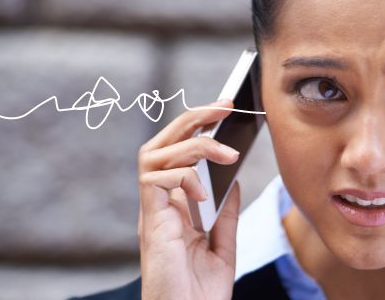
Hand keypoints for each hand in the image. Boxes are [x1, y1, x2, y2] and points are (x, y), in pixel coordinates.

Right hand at [136, 98, 241, 299]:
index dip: (198, 128)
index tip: (227, 111)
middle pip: (162, 144)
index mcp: (175, 208)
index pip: (178, 154)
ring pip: (155, 154)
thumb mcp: (223, 246)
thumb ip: (226, 214)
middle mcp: (159, 205)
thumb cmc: (201, 292)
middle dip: (192, 117)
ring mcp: (152, 213)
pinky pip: (154, 181)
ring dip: (194, 143)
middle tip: (225, 105)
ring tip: (227, 151)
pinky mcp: (150, 224)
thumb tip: (234, 180)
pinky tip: (205, 193)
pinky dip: (183, 178)